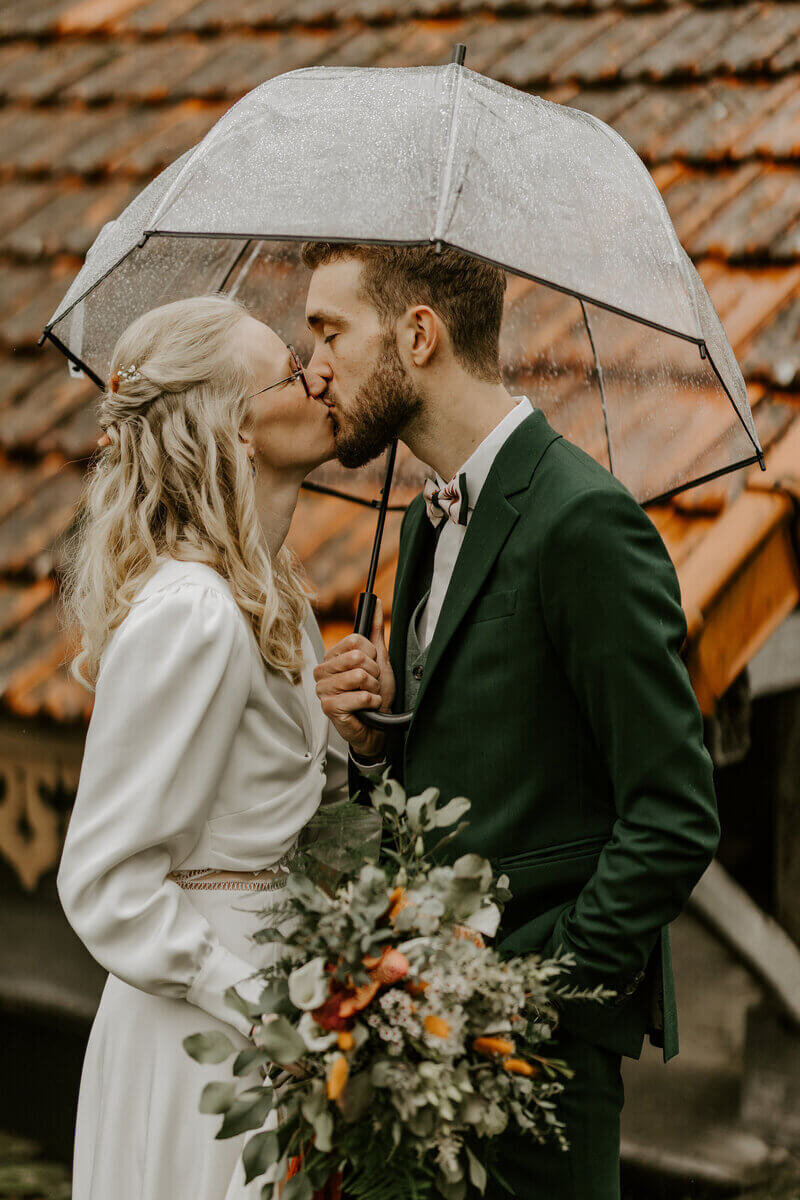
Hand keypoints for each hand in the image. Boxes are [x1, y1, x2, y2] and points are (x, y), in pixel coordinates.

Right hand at [313, 598, 395, 759]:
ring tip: (369, 695)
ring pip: (359, 676)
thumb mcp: (379, 658)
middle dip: (374, 673)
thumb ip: (375, 630)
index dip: (372, 655)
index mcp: (332, 657)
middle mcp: (323, 671)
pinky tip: (367, 707)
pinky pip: (358, 696)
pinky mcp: (329, 708)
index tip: (372, 667)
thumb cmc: (375, 693)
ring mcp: (323, 690)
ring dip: (373, 688)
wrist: (378, 725)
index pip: (355, 641)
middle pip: (357, 657)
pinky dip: (371, 701)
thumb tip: (376, 602)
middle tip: (371, 684)